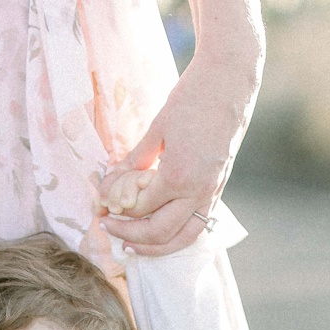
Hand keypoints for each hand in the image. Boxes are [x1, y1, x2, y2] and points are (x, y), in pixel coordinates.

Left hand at [98, 55, 255, 255]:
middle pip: (159, 232)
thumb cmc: (191, 98)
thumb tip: (111, 183)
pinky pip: (197, 225)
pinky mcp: (218, 189)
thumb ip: (135, 161)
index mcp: (178, 176)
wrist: (230, 80)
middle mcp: (198, 191)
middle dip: (129, 235)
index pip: (140, 207)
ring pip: (183, 239)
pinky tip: (159, 233)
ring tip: (131, 248)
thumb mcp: (156, 129)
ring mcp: (212, 193)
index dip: (116, 209)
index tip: (99, 204)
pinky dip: (176, 235)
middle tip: (107, 227)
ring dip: (155, 248)